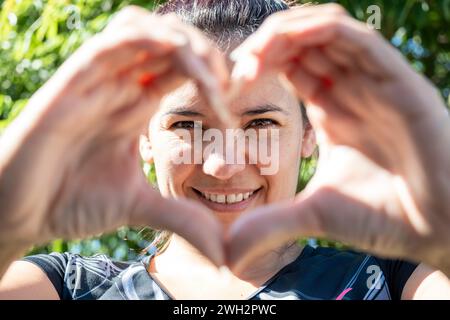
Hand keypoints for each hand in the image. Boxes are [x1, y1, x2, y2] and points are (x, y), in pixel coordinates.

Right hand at [0, 6, 229, 265]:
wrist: (19, 212)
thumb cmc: (72, 201)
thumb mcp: (137, 207)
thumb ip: (179, 217)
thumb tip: (221, 251)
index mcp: (136, 108)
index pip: (182, 71)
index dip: (213, 77)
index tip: (231, 108)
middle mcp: (119, 88)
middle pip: (169, 44)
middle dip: (205, 54)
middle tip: (228, 82)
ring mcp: (95, 83)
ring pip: (143, 32)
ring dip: (181, 41)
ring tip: (205, 70)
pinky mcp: (70, 85)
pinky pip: (108, 44)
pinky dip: (142, 38)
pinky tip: (171, 50)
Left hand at [227, 4, 449, 274]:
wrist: (439, 231)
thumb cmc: (386, 219)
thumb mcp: (315, 215)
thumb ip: (271, 224)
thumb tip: (230, 254)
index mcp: (332, 111)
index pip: (291, 67)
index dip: (258, 66)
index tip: (231, 86)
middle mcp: (352, 92)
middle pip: (304, 45)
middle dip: (266, 46)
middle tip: (238, 67)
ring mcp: (376, 85)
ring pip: (328, 33)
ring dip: (287, 33)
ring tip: (256, 54)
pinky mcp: (401, 84)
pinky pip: (361, 41)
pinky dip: (324, 30)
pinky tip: (291, 38)